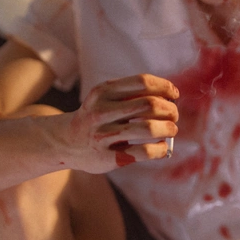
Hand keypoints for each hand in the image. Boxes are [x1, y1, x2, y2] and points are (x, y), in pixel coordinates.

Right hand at [58, 74, 178, 171]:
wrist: (65, 142)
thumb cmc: (96, 117)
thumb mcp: (105, 98)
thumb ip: (131, 94)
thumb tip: (169, 96)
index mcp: (103, 92)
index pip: (143, 82)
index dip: (164, 87)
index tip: (174, 94)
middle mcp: (102, 111)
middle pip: (150, 104)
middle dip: (169, 110)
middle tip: (174, 115)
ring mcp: (103, 135)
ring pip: (148, 128)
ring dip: (168, 128)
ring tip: (171, 130)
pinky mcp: (108, 157)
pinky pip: (144, 152)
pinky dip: (160, 149)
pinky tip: (163, 147)